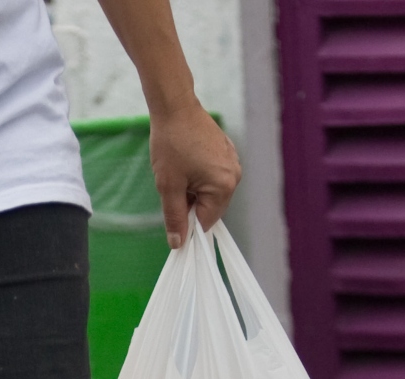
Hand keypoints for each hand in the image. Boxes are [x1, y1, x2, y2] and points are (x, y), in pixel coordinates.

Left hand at [149, 106, 240, 247]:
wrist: (175, 108)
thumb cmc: (171, 144)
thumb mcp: (168, 186)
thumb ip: (175, 217)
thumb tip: (178, 243)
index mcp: (224, 186)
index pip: (207, 222)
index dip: (188, 225)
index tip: (173, 218)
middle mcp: (235, 175)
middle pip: (211, 208)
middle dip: (190, 205)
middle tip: (172, 188)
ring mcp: (233, 162)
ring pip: (211, 192)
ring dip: (193, 191)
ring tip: (178, 172)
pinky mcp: (227, 153)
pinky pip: (213, 176)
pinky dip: (198, 177)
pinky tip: (185, 163)